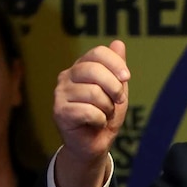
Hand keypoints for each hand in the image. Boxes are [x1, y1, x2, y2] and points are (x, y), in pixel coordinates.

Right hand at [53, 40, 129, 186]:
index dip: (115, 63)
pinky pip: (88, 111)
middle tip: (117, 100)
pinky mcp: (59, 112)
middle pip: (94, 70)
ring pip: (93, 93)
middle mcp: (67, 77)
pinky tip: (95, 123)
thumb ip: (117, 68)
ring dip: (107, 107)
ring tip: (103, 113)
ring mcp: (60, 94)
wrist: (95, 143)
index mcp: (81, 67)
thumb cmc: (105, 115)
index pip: (98, 53)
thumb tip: (118, 43)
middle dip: (114, 87)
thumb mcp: (117, 89)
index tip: (126, 77)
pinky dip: (100, 119)